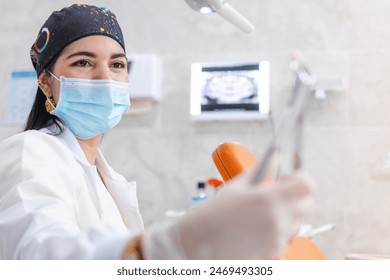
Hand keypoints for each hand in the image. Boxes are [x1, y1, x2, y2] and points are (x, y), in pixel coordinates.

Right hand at [142, 169, 313, 258]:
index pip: (306, 184)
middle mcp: (278, 220)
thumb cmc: (215, 214)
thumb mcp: (238, 186)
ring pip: (296, 221)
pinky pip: (284, 236)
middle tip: (278, 192)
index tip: (292, 177)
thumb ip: (261, 170)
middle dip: (296, 196)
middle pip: (306, 204)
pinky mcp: (273, 251)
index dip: (301, 178)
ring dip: (287, 213)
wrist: (200, 243)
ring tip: (263, 211)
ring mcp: (277, 238)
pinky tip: (256, 226)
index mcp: (270, 199)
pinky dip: (277, 228)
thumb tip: (275, 159)